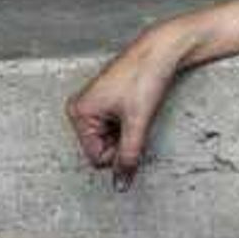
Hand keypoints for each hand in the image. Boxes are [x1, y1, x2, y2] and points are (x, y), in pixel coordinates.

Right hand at [67, 32, 185, 186]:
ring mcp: (91, 106)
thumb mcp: (137, 124)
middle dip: (122, 141)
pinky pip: (115, 128)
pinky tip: (135, 106)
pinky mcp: (104, 102)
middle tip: (135, 117)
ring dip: (127, 132)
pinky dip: (128, 124)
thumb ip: (128, 157)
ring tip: (136, 109)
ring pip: (111, 140)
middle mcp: (79, 109)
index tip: (132, 130)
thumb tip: (120, 186)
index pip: (97, 158)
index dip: (119, 152)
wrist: (160, 51)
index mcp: (78, 113)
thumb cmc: (144, 79)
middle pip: (102, 150)